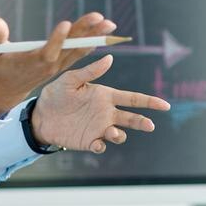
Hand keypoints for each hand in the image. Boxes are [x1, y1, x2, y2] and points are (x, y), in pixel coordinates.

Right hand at [0, 12, 114, 117]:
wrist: (5, 89)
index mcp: (33, 61)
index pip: (48, 50)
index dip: (57, 38)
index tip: (66, 24)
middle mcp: (50, 64)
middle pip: (70, 46)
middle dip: (86, 31)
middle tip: (101, 18)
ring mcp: (57, 65)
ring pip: (79, 49)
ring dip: (95, 36)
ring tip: (110, 25)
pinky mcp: (60, 65)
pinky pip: (78, 55)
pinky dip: (90, 45)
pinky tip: (102, 36)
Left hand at [31, 53, 168, 153]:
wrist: (40, 116)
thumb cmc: (55, 94)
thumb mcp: (70, 80)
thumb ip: (90, 72)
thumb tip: (110, 59)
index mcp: (105, 96)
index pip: (133, 98)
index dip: (150, 102)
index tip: (165, 106)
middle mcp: (106, 113)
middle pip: (132, 119)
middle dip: (143, 122)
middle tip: (150, 126)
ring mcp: (99, 128)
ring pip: (119, 134)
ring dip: (119, 134)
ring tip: (111, 132)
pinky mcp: (89, 141)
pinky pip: (101, 146)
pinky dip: (102, 146)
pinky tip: (97, 143)